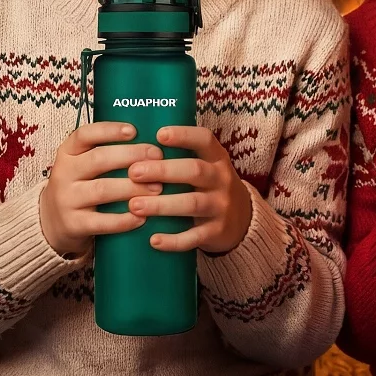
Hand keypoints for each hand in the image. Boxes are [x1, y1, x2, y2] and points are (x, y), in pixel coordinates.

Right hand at [38, 122, 160, 257]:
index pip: (84, 135)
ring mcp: (67, 200)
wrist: (51, 223)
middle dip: (131, 156)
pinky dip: (124, 219)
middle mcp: (64, 173)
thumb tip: (152, 142)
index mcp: (68, 153)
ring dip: (133, 187)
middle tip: (158, 157)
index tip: (134, 130)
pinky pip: (102, 221)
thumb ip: (107, 152)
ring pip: (102, 189)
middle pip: (98, 159)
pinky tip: (143, 216)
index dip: (109, 131)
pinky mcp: (73, 224)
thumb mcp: (83, 165)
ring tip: (158, 188)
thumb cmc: (80, 187)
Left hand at [124, 126, 254, 254]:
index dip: (183, 135)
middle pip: (195, 171)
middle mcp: (222, 180)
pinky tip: (153, 240)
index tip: (159, 135)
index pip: (204, 140)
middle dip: (163, 171)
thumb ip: (181, 156)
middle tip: (133, 172)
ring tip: (134, 206)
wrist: (241, 220)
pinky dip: (174, 240)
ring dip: (162, 205)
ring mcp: (221, 206)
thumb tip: (137, 145)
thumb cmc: (209, 187)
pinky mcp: (217, 231)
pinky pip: (195, 237)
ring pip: (193, 203)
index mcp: (217, 159)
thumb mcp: (206, 166)